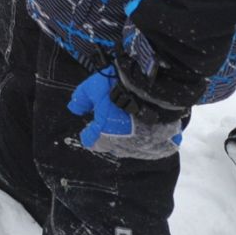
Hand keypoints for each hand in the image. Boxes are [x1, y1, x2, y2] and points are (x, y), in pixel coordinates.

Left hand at [67, 67, 187, 158]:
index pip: (90, 141)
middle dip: (110, 135)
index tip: (93, 124)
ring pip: (132, 148)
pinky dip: (152, 139)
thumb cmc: (118, 87)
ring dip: (130, 138)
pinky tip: (151, 127)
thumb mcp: (92, 88)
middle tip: (114, 118)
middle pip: (111, 146)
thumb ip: (81, 100)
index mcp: (102, 136)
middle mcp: (122, 148)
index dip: (89, 132)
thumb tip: (73, 109)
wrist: (152, 86)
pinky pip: (154, 148)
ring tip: (132, 120)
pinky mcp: (162, 145)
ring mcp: (143, 148)